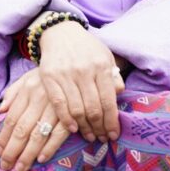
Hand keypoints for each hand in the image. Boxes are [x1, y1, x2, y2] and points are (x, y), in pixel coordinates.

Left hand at [0, 70, 68, 170]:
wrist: (75, 58)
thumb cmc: (49, 73)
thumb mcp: (28, 77)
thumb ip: (13, 93)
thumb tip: (1, 110)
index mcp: (27, 90)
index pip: (12, 118)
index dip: (4, 138)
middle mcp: (40, 98)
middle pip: (22, 129)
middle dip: (13, 151)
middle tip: (7, 166)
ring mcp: (56, 106)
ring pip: (38, 134)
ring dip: (28, 154)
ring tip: (20, 168)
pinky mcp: (71, 112)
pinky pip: (59, 133)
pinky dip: (50, 147)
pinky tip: (41, 158)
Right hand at [36, 21, 122, 141]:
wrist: (61, 32)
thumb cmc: (87, 47)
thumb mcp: (106, 56)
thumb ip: (113, 76)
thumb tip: (120, 93)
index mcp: (101, 66)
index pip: (108, 101)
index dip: (111, 122)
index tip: (113, 135)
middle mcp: (84, 71)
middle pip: (93, 108)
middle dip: (99, 128)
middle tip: (101, 138)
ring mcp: (65, 75)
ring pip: (76, 109)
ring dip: (84, 128)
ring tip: (89, 136)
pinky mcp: (49, 77)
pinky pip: (58, 104)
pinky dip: (66, 119)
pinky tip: (73, 128)